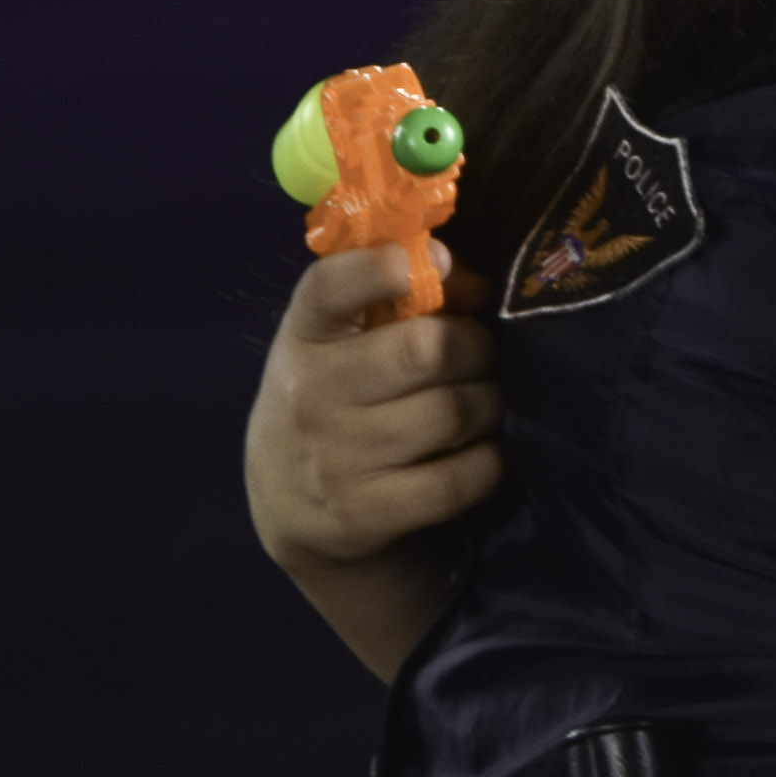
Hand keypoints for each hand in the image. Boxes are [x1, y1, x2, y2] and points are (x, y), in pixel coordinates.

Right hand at [243, 241, 502, 581]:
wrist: (288, 504)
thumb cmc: (335, 396)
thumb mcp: (342, 340)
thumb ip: (401, 299)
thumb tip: (473, 282)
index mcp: (305, 335)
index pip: (329, 287)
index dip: (380, 267)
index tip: (428, 263)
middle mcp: (311, 394)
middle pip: (424, 350)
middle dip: (474, 345)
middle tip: (478, 354)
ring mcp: (335, 458)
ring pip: (451, 413)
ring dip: (486, 403)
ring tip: (479, 403)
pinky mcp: (363, 513)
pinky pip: (456, 481)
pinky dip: (486, 464)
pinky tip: (478, 454)